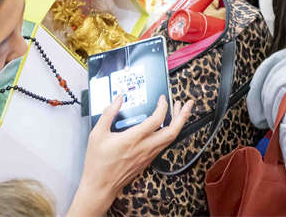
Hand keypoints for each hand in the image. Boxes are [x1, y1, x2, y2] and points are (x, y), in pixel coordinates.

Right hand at [66, 95, 193, 216]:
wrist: (100, 186)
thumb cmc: (98, 163)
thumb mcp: (97, 134)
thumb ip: (108, 114)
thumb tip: (118, 99)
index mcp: (132, 139)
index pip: (156, 120)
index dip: (163, 106)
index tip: (162, 98)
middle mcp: (144, 148)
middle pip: (172, 132)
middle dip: (183, 116)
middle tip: (188, 104)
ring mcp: (148, 156)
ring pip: (170, 139)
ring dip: (178, 124)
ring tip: (180, 112)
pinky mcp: (147, 161)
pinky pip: (164, 146)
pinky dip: (169, 133)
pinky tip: (167, 126)